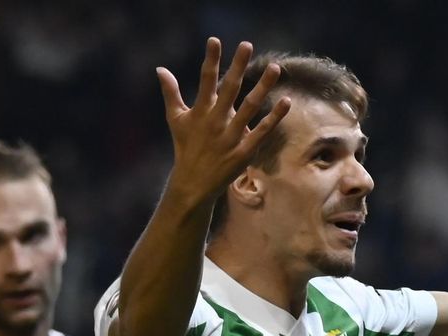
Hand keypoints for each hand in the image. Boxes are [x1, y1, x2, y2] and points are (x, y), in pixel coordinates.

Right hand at [156, 38, 292, 200]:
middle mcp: (216, 121)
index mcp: (200, 111)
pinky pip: (262, 131)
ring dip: (263, 87)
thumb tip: (160, 69)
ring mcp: (231, 136)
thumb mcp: (175, 119)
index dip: (210, 60)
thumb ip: (170, 93)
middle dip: (237, 66)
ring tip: (275, 68)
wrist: (193, 183)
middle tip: (247, 44)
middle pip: (229, 89)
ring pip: (250, 107)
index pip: (205, 80)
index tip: (215, 40)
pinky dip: (275, 117)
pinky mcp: (244, 151)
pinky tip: (286, 101)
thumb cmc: (185, 147)